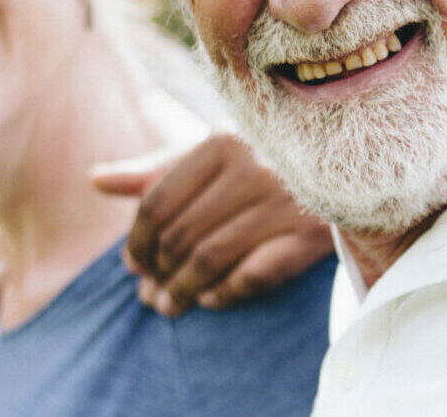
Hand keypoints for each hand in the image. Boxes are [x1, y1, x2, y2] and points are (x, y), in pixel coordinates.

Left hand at [93, 134, 336, 315]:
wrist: (351, 165)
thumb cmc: (270, 157)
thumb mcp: (216, 152)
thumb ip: (157, 169)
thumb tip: (96, 180)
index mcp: (222, 141)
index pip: (157, 204)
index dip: (136, 242)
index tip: (132, 264)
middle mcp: (253, 167)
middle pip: (179, 236)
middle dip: (156, 274)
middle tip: (148, 294)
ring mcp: (284, 201)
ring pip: (210, 260)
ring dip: (182, 291)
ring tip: (169, 306)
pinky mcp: (310, 234)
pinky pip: (253, 275)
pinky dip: (225, 293)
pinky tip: (210, 300)